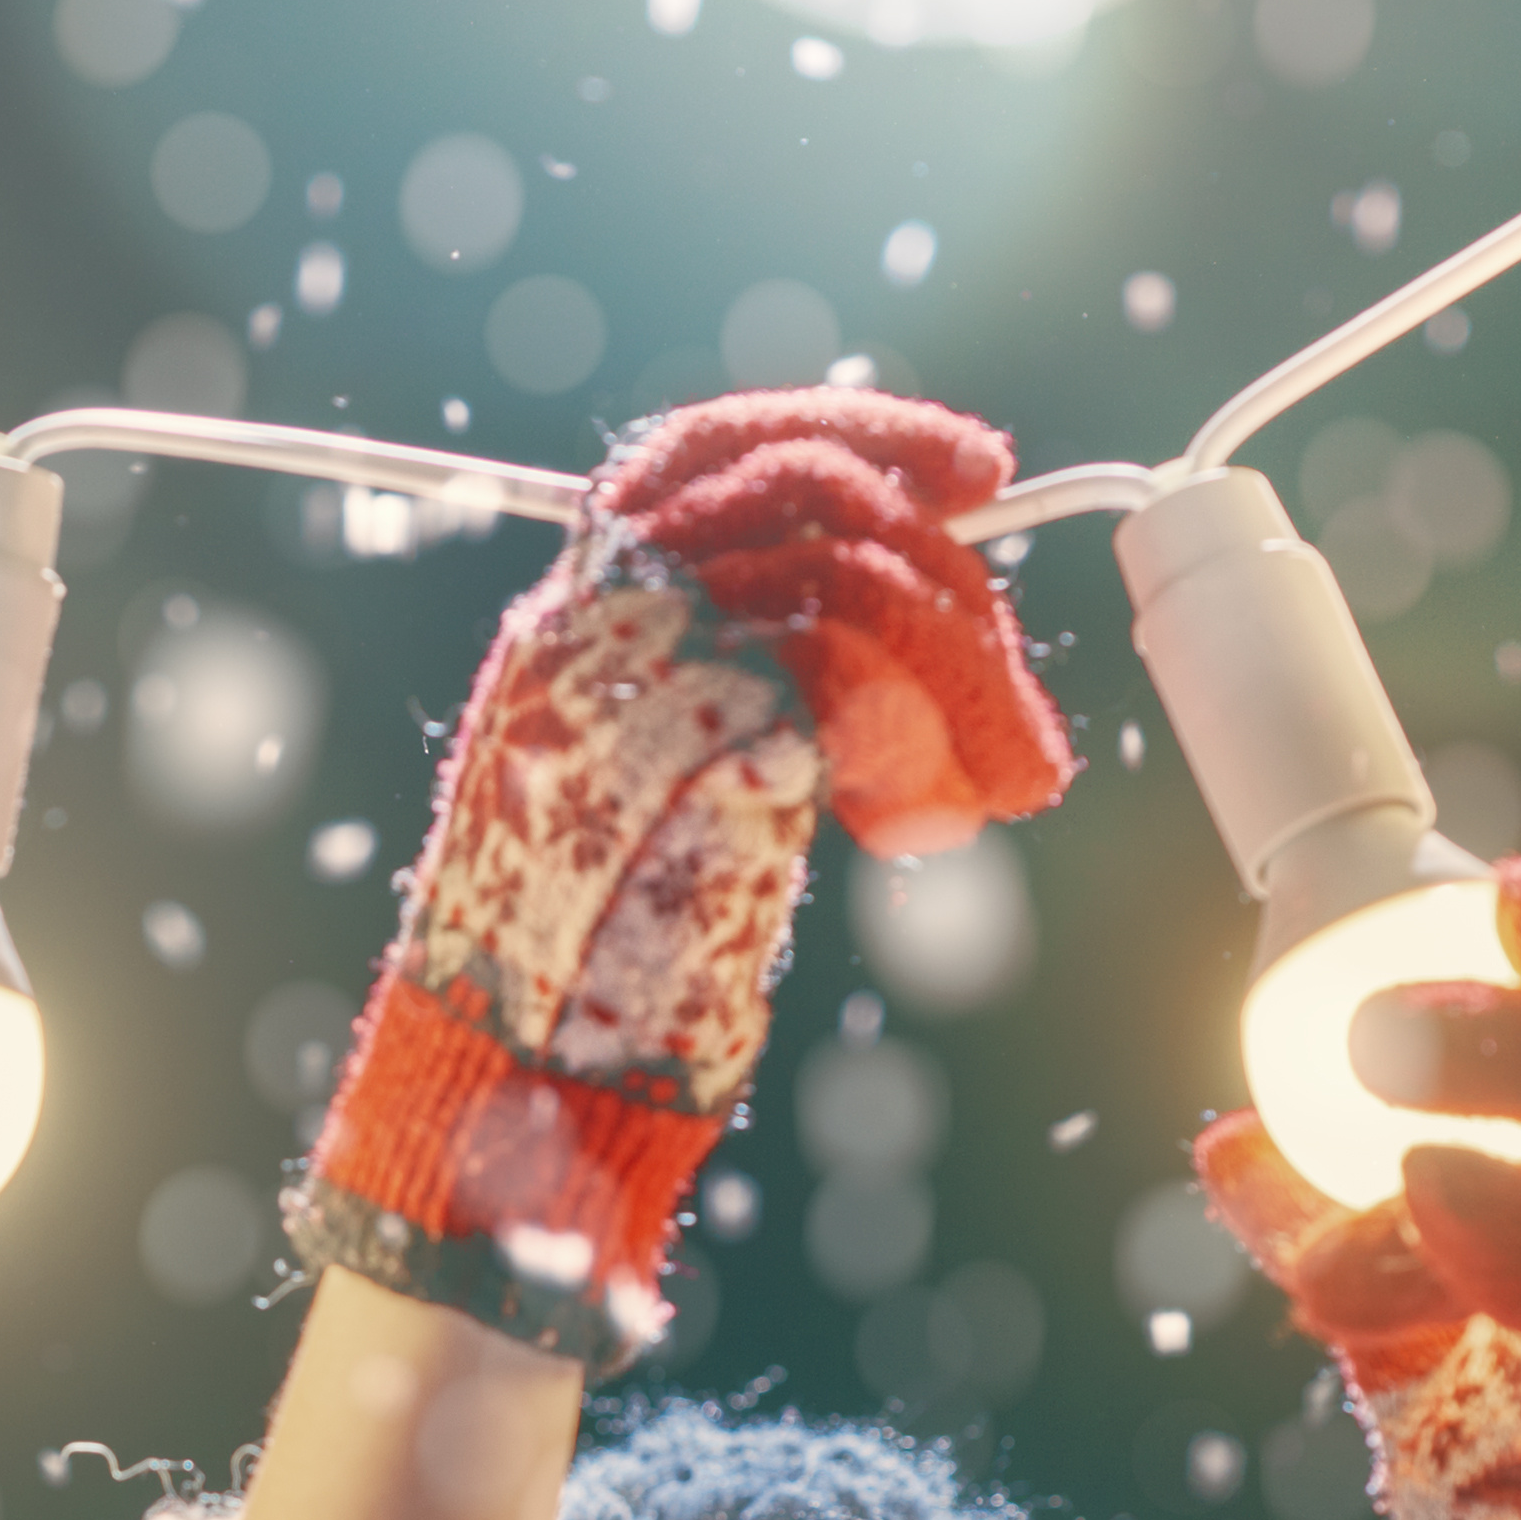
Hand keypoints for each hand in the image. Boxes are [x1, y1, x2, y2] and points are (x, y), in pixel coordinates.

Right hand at [292, 392, 1070, 1370]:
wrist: (504, 1087)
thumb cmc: (590, 967)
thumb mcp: (654, 791)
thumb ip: (737, 688)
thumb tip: (892, 621)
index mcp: (572, 617)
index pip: (708, 450)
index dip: (853, 432)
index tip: (972, 466)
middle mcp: (593, 623)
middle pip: (805, 493)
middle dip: (945, 568)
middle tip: (1011, 668)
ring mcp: (638, 679)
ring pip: (855, 581)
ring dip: (969, 671)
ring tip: (1017, 769)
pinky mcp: (699, 752)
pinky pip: (857, 684)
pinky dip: (928, 741)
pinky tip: (936, 821)